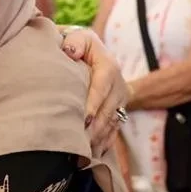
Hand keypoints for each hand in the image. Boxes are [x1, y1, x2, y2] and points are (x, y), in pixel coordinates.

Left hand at [62, 28, 128, 152]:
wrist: (88, 51)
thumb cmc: (76, 45)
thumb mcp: (77, 37)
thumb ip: (74, 42)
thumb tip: (70, 51)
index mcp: (108, 64)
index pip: (102, 85)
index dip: (94, 103)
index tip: (84, 119)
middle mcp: (118, 84)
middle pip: (109, 109)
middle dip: (96, 127)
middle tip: (82, 143)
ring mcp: (120, 99)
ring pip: (113, 122)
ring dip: (100, 138)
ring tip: (85, 153)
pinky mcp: (118, 110)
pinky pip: (114, 129)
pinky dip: (105, 143)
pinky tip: (94, 154)